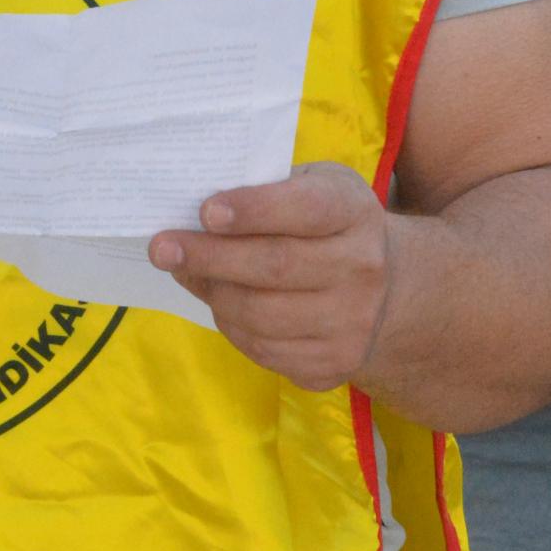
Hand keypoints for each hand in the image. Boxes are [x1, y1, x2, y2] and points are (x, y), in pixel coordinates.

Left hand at [148, 163, 394, 391]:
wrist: (389, 289)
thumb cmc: (330, 224)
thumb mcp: (314, 187)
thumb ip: (266, 188)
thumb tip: (193, 208)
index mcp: (354, 212)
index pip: (305, 210)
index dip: (253, 210)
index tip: (206, 211)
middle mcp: (361, 269)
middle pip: (274, 267)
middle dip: (209, 257)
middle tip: (161, 248)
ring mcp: (351, 323)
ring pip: (261, 315)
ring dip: (212, 293)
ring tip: (186, 271)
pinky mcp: (332, 363)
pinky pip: (263, 349)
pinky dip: (230, 325)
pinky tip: (219, 301)